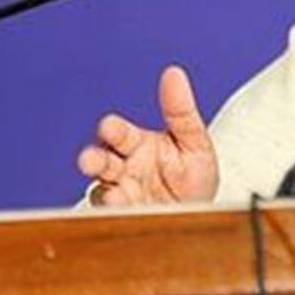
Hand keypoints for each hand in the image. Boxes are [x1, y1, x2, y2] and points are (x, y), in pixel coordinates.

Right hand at [78, 65, 217, 205]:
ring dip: (105, 193)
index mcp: (137, 145)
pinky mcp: (127, 221)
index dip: (111, 129)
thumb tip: (174, 73)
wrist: (204, 216)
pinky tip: (126, 215)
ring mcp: (123, 196)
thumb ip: (181, 111)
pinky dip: (118, 217)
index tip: (108, 127)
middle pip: (100, 161)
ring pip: (102, 191)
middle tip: (90, 161)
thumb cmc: (193, 177)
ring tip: (115, 195)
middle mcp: (124, 169)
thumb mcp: (195, 142)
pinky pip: (116, 219)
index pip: (118, 133)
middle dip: (92, 160)